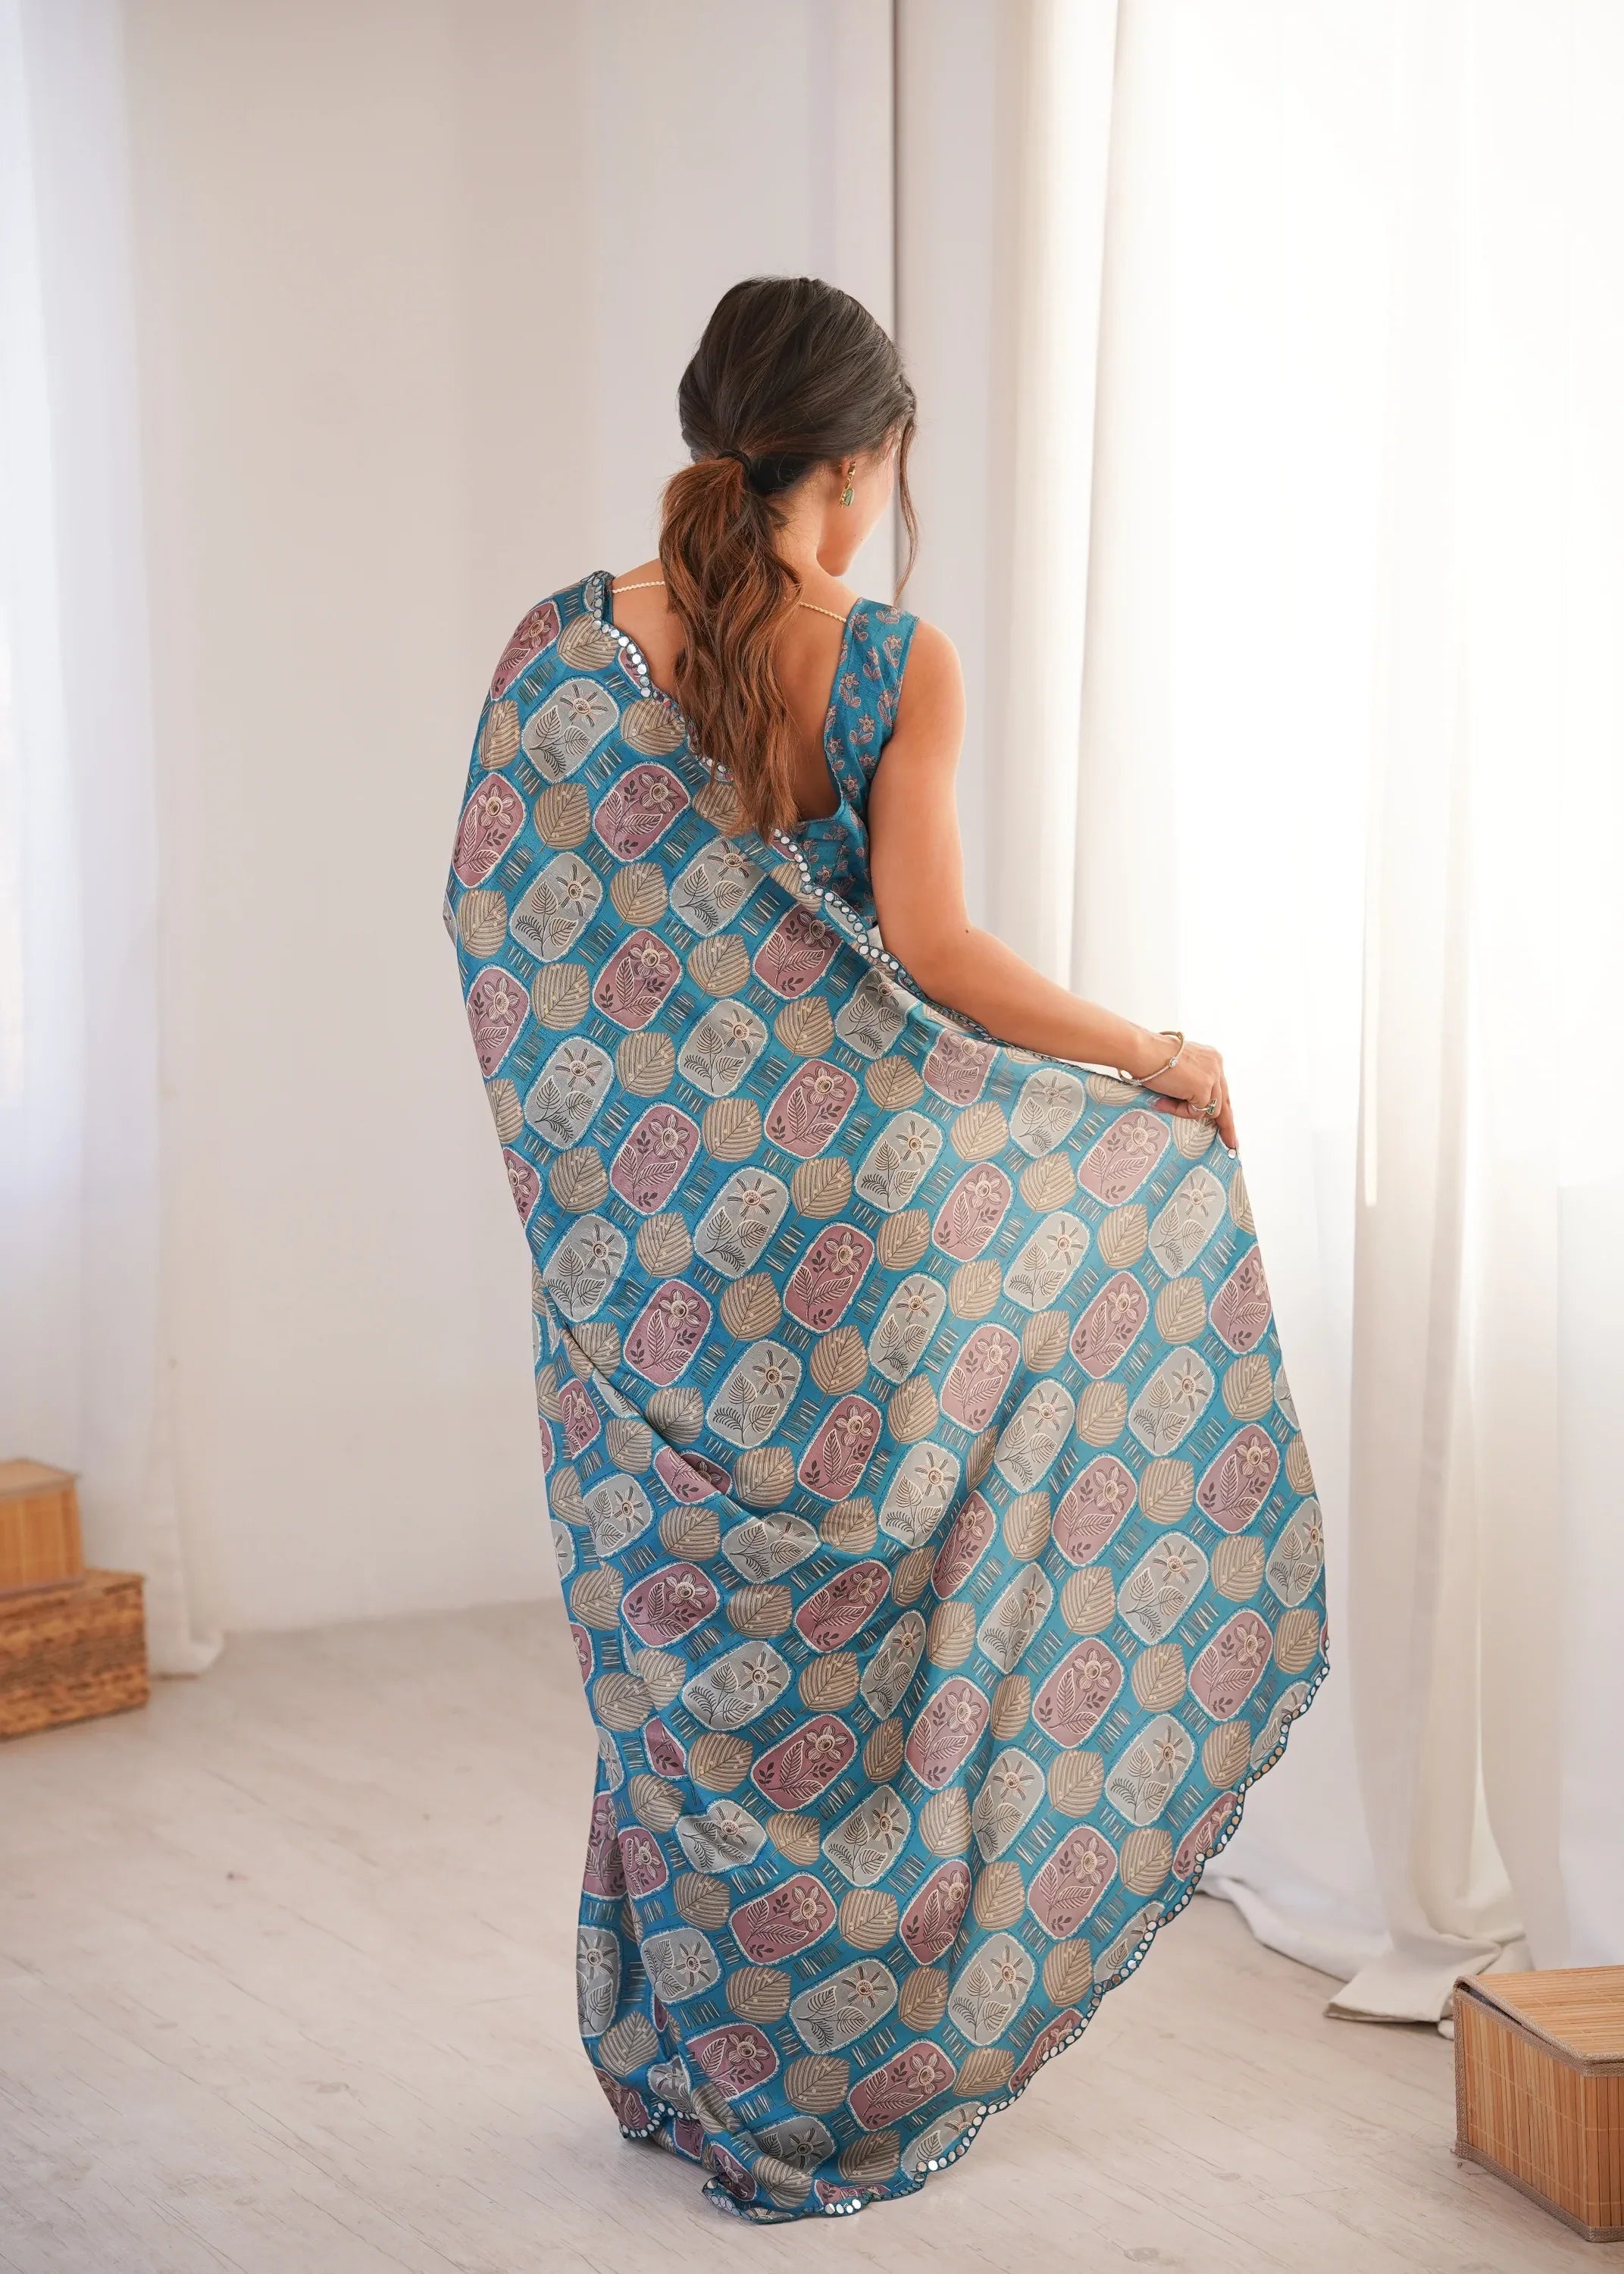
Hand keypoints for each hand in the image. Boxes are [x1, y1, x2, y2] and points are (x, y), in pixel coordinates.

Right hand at [1135, 1034, 1236, 1151]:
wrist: (1142, 1051)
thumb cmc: (1151, 1057)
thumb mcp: (1179, 1068)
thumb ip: (1192, 1081)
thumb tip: (1194, 1104)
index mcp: (1211, 1058)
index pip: (1221, 1088)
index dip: (1223, 1106)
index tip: (1226, 1123)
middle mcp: (1216, 1065)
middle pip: (1225, 1101)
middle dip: (1227, 1125)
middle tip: (1231, 1143)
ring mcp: (1212, 1076)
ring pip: (1209, 1110)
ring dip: (1187, 1111)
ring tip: (1164, 1102)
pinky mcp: (1203, 1088)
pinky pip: (1196, 1112)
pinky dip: (1180, 1111)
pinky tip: (1164, 1101)